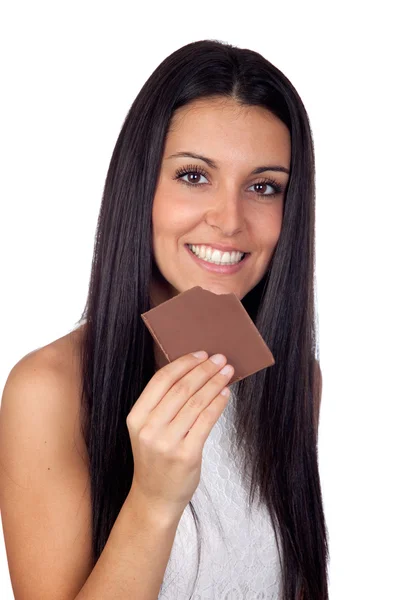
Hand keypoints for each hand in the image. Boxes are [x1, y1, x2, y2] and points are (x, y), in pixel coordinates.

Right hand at [126, 351, 233, 521]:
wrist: (155, 497)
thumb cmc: (155, 459)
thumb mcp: (148, 429)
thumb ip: (163, 403)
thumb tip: (192, 371)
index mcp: (137, 417)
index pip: (161, 380)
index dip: (183, 363)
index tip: (201, 354)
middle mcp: (149, 429)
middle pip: (181, 388)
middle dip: (204, 370)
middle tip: (219, 358)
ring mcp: (167, 443)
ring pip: (196, 402)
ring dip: (214, 383)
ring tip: (226, 372)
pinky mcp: (187, 455)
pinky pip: (206, 421)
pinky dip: (217, 403)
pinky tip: (225, 394)